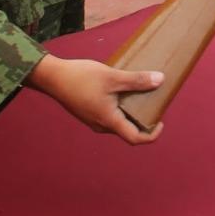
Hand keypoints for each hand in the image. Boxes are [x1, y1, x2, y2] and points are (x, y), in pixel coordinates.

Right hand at [24, 54, 164, 144]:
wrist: (53, 77)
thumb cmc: (82, 78)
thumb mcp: (113, 77)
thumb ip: (137, 80)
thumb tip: (160, 80)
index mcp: (109, 121)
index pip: (135, 138)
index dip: (152, 134)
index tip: (161, 121)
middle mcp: (101, 125)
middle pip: (128, 129)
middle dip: (143, 118)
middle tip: (153, 100)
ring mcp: (94, 119)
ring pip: (118, 120)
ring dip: (131, 110)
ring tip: (139, 91)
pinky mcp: (89, 112)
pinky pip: (110, 113)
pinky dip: (120, 105)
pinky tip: (122, 88)